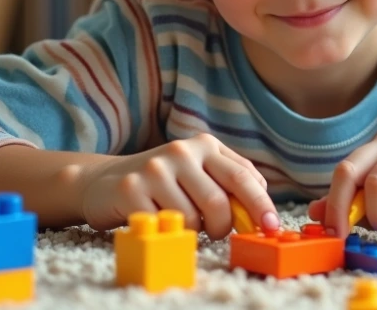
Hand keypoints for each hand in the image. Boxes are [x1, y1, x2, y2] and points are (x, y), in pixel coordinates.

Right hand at [76, 133, 279, 238]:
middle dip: (222, 226)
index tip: (272, 226)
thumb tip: (261, 206)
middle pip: (218, 202)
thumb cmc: (163, 183)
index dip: (261, 204)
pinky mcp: (130, 189)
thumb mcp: (200, 172)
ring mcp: (154, 169)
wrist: (104, 181)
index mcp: (204, 145)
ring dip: (191, 230)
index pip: (242, 176)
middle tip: (214, 231)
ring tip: (178, 218)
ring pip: (191, 218)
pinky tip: (156, 218)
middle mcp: (181, 151)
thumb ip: (229, 183)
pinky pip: (164, 225)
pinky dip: (167, 231)